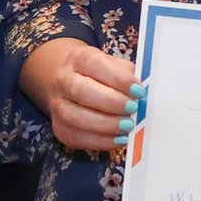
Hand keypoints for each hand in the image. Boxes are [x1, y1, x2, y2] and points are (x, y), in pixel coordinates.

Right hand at [19, 38, 139, 152]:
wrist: (69, 82)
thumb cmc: (99, 75)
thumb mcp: (113, 65)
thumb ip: (127, 75)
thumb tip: (142, 94)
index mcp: (78, 59)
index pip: (94, 65)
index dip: (117, 78)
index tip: (138, 90)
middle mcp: (63, 80)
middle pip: (80, 90)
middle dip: (110, 102)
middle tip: (132, 109)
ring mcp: (57, 105)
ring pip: (75, 117)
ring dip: (105, 125)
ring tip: (127, 126)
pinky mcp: (59, 128)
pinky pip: (76, 137)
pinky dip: (100, 141)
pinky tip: (118, 139)